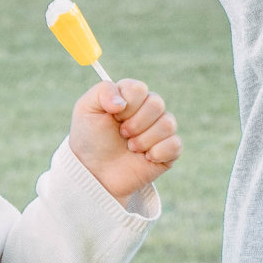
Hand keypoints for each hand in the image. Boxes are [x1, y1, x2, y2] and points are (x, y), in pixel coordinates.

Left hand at [67, 79, 179, 204]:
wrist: (95, 173)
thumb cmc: (90, 139)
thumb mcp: (86, 109)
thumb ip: (103, 91)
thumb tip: (122, 102)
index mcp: (131, 97)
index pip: (139, 89)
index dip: (127, 105)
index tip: (113, 117)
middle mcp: (148, 110)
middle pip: (156, 104)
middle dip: (135, 124)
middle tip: (122, 134)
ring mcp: (160, 130)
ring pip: (168, 124)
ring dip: (145, 140)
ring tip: (131, 148)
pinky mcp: (168, 151)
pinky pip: (175, 144)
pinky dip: (158, 152)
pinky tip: (145, 158)